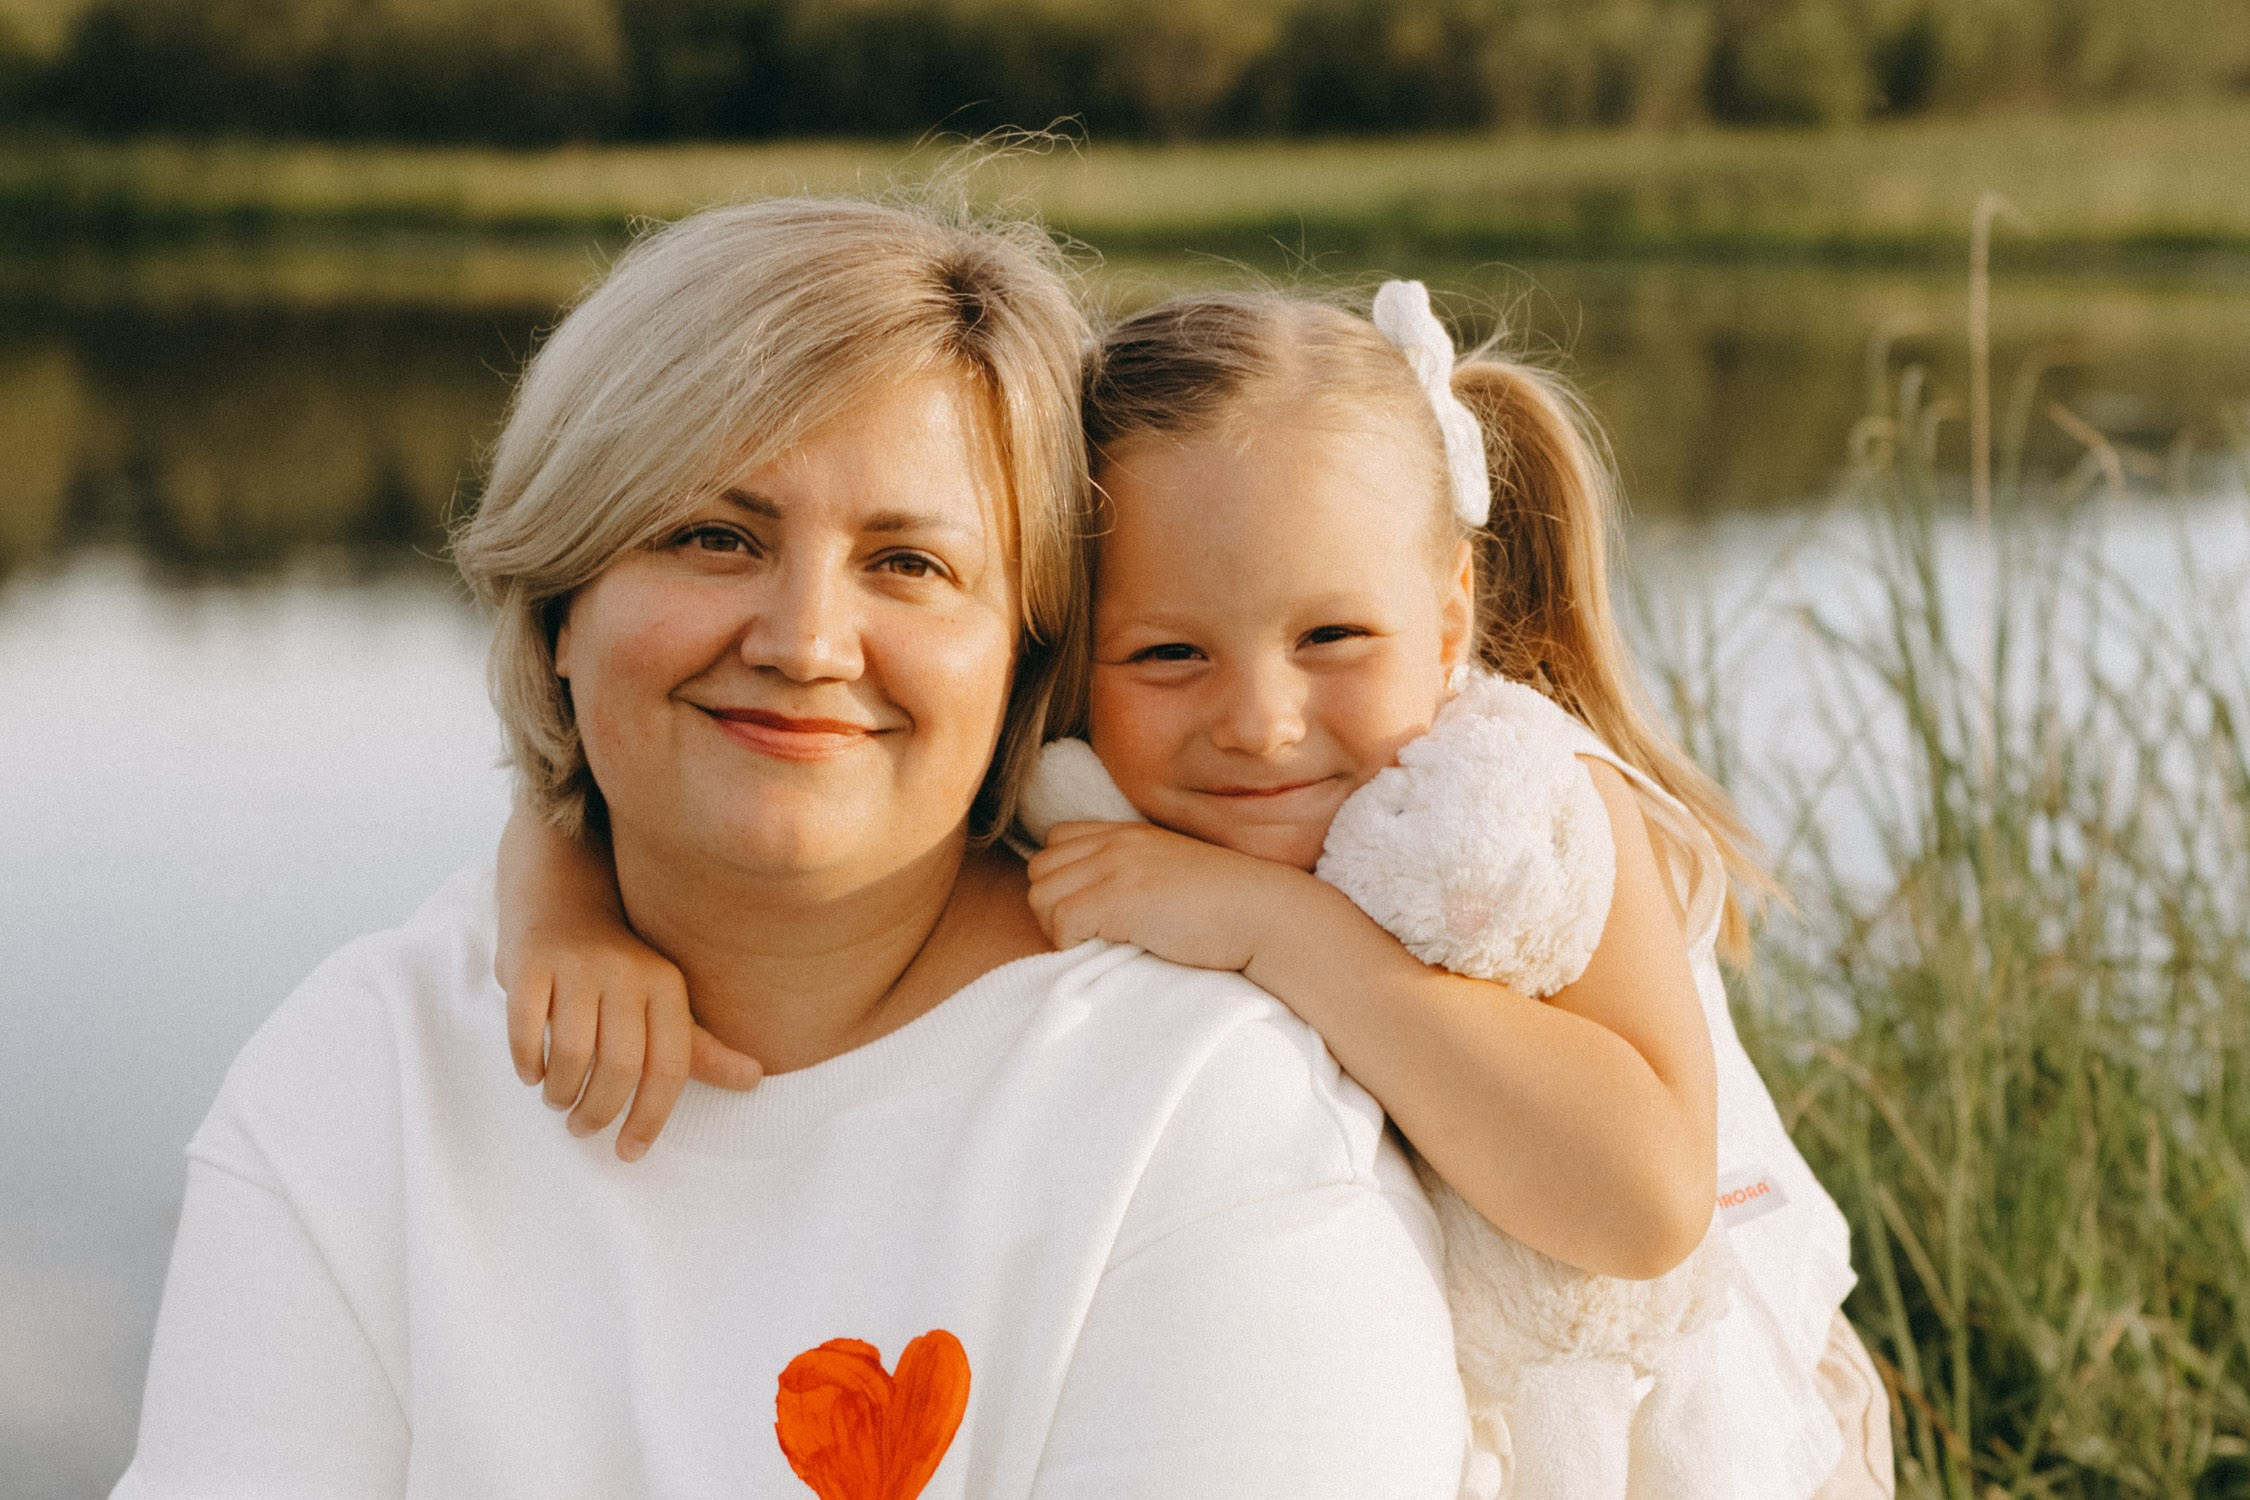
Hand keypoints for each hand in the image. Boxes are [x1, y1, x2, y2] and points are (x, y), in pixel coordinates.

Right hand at [505, 924, 763, 1161]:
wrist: (563, 900)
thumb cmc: (619, 972)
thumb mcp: (664, 1003)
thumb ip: (701, 1049)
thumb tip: (755, 1080)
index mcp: (666, 985)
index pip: (670, 1066)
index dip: (650, 1118)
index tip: (629, 1152)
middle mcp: (627, 971)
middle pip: (620, 1066)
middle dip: (599, 1112)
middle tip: (583, 1129)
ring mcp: (577, 965)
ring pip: (570, 1053)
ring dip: (560, 1093)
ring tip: (558, 1101)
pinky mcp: (531, 964)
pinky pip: (525, 1030)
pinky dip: (527, 1065)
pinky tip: (532, 1074)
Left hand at [1024, 821, 1316, 972]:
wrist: (1267, 915)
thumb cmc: (1229, 908)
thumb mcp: (1173, 874)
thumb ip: (1135, 874)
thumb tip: (1098, 909)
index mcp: (1128, 833)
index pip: (1056, 841)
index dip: (1064, 879)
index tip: (1091, 910)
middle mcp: (1116, 842)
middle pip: (1039, 870)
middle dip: (1055, 905)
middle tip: (1091, 933)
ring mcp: (1115, 868)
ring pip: (1041, 898)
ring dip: (1060, 927)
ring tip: (1100, 943)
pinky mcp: (1118, 899)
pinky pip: (1060, 924)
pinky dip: (1073, 945)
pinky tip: (1109, 949)